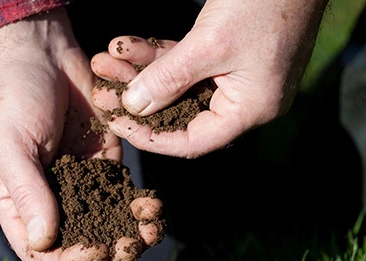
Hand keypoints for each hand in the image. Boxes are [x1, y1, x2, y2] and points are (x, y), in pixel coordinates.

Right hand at [0, 8, 161, 260]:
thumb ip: (28, 193)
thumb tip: (44, 241)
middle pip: (78, 245)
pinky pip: (122, 195)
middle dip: (108, 253)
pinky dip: (138, 206)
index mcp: (15, 203)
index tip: (94, 249)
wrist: (41, 51)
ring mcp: (77, 182)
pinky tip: (153, 205)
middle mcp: (47, 199)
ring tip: (151, 229)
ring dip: (130, 234)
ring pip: (105, 225)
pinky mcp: (103, 162)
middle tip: (131, 247)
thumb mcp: (11, 145)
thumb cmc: (13, 97)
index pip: (39, 252)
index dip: (67, 260)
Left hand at [91, 0, 327, 157]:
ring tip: (106, 59)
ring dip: (142, 71)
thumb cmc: (264, 3)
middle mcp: (244, 99)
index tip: (117, 122)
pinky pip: (187, 62)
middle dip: (137, 97)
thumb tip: (133, 106)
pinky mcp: (229, 54)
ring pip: (179, 84)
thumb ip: (168, 78)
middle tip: (102, 90)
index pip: (192, 141)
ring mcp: (237, 76)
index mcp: (250, 109)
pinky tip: (127, 45)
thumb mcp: (209, 44)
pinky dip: (159, 55)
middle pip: (179, 111)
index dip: (150, 137)